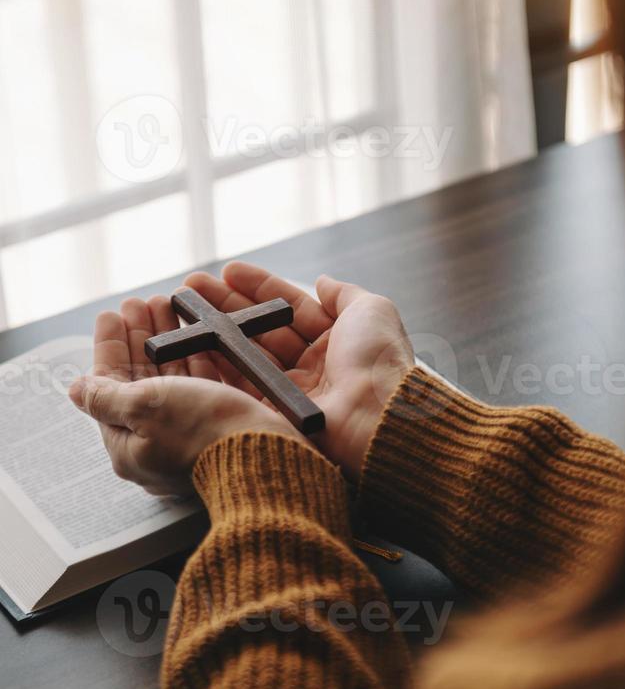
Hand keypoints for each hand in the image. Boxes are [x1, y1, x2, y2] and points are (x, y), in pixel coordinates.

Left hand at [69, 297, 303, 495]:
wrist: (263, 454)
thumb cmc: (200, 432)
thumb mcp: (143, 407)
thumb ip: (105, 396)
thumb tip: (74, 390)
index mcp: (129, 448)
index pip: (109, 390)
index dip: (109, 348)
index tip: (112, 314)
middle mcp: (157, 445)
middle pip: (141, 382)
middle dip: (139, 337)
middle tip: (140, 303)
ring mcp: (190, 436)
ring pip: (172, 380)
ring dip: (166, 341)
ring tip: (166, 305)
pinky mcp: (220, 427)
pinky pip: (201, 387)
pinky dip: (194, 356)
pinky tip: (194, 333)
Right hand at [183, 263, 413, 479]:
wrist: (376, 416)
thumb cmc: (378, 361)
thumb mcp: (372, 310)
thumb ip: (344, 294)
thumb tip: (323, 281)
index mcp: (335, 340)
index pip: (289, 308)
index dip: (259, 289)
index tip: (228, 271)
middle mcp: (312, 366)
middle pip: (261, 329)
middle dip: (227, 306)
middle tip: (192, 288)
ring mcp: (291, 391)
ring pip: (246, 354)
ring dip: (215, 331)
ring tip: (183, 309)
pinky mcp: (274, 414)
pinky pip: (240, 385)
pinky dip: (216, 363)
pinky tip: (193, 341)